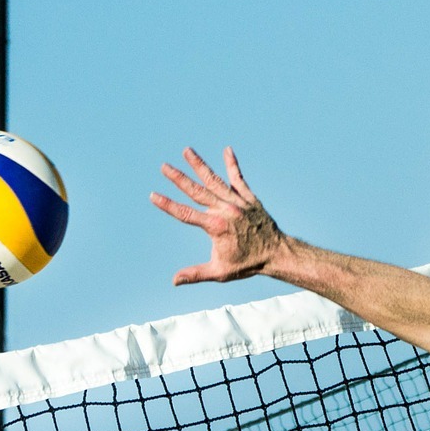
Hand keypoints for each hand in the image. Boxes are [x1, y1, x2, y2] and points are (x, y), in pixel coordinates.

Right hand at [150, 146, 285, 285]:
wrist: (276, 254)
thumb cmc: (247, 264)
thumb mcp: (220, 272)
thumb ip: (196, 274)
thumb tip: (174, 280)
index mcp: (216, 226)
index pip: (185, 213)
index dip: (168, 205)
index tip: (153, 195)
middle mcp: (225, 210)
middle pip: (197, 191)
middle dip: (179, 178)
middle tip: (164, 166)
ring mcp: (237, 202)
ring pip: (214, 180)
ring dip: (200, 165)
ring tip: (187, 150)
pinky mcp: (249, 198)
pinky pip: (239, 179)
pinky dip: (233, 165)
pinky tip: (228, 150)